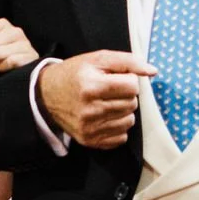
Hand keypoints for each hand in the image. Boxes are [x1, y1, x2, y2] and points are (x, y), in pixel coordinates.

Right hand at [34, 51, 155, 149]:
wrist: (46, 95)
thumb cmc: (75, 73)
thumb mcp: (97, 58)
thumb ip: (128, 61)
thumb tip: (153, 71)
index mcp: (91, 85)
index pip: (132, 86)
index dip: (128, 80)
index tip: (116, 78)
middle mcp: (90, 109)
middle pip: (132, 104)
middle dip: (126, 95)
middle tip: (111, 90)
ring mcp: (90, 128)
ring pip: (129, 121)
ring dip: (123, 111)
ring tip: (108, 103)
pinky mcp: (90, 141)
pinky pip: (121, 137)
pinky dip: (117, 127)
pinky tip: (105, 117)